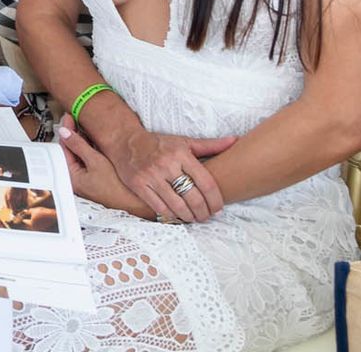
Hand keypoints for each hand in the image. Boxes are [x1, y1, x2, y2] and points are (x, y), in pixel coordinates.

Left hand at [58, 118, 155, 218]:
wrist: (135, 204)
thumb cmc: (117, 187)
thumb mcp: (96, 162)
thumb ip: (79, 145)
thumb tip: (64, 132)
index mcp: (71, 176)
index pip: (64, 148)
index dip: (66, 131)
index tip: (69, 118)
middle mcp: (76, 178)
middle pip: (70, 150)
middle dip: (72, 134)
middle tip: (75, 119)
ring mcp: (86, 178)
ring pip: (80, 154)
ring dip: (81, 140)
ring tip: (83, 125)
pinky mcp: (95, 177)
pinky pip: (88, 159)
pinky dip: (89, 148)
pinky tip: (93, 139)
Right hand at [101, 124, 236, 223]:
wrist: (125, 141)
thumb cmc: (159, 143)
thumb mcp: (184, 142)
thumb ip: (210, 145)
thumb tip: (235, 141)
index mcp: (180, 154)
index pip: (206, 183)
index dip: (215, 200)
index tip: (218, 208)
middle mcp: (166, 165)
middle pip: (193, 197)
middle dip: (204, 212)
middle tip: (207, 216)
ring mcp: (151, 176)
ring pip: (177, 205)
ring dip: (189, 216)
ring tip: (194, 218)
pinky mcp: (139, 185)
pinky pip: (160, 207)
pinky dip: (171, 215)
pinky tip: (178, 216)